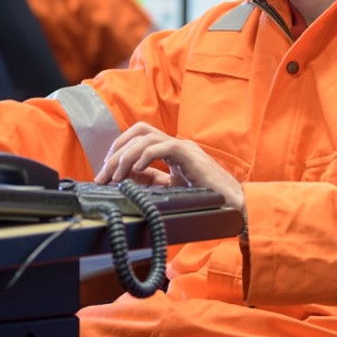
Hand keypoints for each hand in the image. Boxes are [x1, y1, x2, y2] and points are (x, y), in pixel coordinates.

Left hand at [95, 122, 244, 216]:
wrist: (233, 204)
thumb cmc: (207, 197)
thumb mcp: (171, 188)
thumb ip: (152, 180)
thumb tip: (126, 177)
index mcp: (171, 150)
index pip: (138, 138)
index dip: (118, 152)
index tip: (105, 173)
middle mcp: (175, 144)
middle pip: (138, 131)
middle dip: (116, 150)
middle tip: (104, 174)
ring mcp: (183, 147)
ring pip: (146, 136)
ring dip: (125, 155)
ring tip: (116, 175)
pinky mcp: (189, 155)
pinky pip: (163, 146)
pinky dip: (145, 156)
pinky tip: (136, 170)